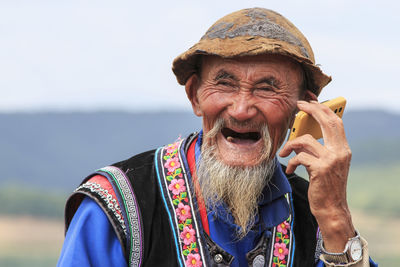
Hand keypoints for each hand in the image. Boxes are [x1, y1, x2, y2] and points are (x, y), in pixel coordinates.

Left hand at [279, 100, 354, 251]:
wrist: (331, 209)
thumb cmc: (326, 186)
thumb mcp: (328, 164)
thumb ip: (322, 149)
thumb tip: (305, 134)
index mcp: (343, 149)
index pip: (335, 121)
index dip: (323, 108)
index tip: (310, 100)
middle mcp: (340, 152)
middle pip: (326, 122)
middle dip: (311, 110)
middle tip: (297, 105)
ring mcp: (331, 160)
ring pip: (305, 140)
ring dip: (290, 145)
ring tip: (284, 153)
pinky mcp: (320, 169)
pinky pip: (299, 157)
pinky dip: (291, 162)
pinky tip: (289, 169)